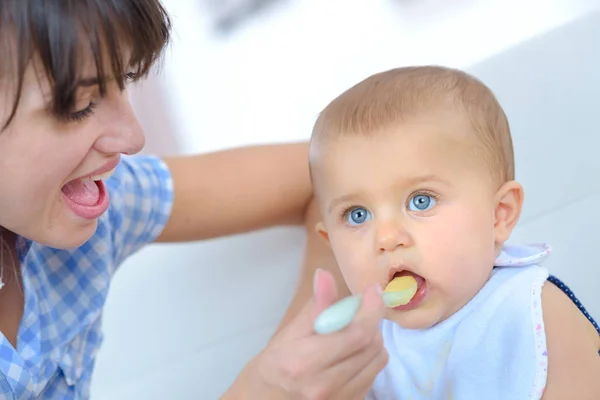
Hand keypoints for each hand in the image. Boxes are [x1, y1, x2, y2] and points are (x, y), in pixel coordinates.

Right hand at [229, 268, 387, 398]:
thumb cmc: (273, 366)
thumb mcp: (287, 335)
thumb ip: (314, 307)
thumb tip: (325, 274)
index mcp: (306, 362)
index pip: (356, 334)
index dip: (371, 309)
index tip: (373, 290)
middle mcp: (326, 385)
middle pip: (371, 345)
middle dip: (370, 321)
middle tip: (358, 310)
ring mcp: (341, 399)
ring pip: (377, 359)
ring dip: (372, 339)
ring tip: (352, 332)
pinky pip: (373, 374)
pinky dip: (369, 357)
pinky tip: (351, 353)